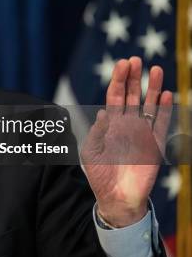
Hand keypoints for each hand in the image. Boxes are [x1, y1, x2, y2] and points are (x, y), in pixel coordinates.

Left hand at [81, 57, 172, 226]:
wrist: (116, 197)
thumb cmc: (100, 174)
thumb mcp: (91, 151)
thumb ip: (97, 132)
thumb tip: (103, 112)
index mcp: (110, 124)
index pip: (115, 97)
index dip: (118, 80)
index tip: (122, 64)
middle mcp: (127, 124)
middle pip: (132, 95)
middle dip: (134, 78)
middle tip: (136, 59)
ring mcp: (142, 133)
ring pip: (149, 105)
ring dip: (153, 88)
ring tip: (155, 69)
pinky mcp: (155, 144)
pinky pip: (161, 123)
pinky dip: (164, 109)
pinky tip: (166, 94)